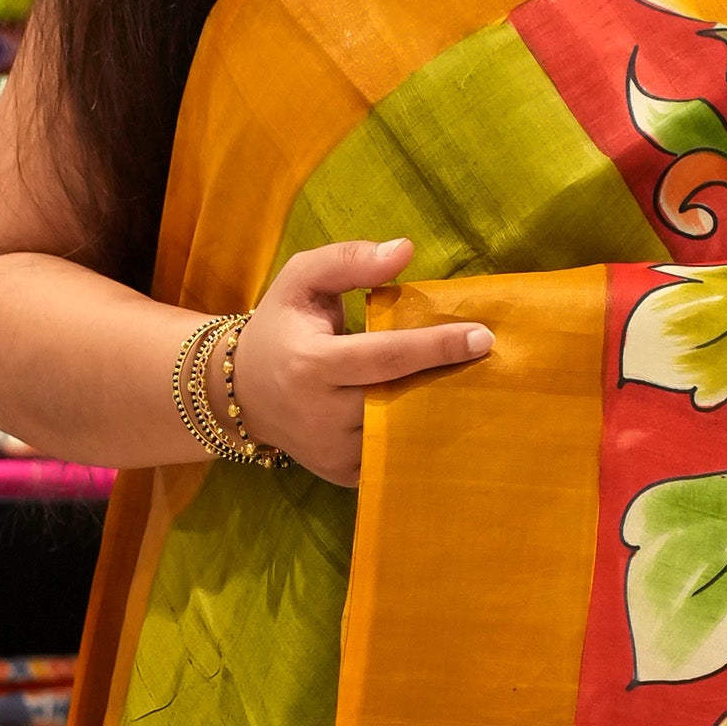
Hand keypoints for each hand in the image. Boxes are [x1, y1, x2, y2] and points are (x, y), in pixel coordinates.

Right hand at [226, 236, 491, 489]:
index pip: (386, 357)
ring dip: (436, 409)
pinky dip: (417, 434)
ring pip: (402, 433)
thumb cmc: (280, 326)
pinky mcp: (343, 474)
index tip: (483, 337)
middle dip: (445, 380)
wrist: (240, 393)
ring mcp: (333, 452)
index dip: (436, 347)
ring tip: (466, 385)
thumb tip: (406, 251)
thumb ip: (350, 261)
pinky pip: (393, 456)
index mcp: (310, 364)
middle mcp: (321, 415)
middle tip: (486, 363)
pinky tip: (437, 413)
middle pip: (401, 399)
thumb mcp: (301, 279)